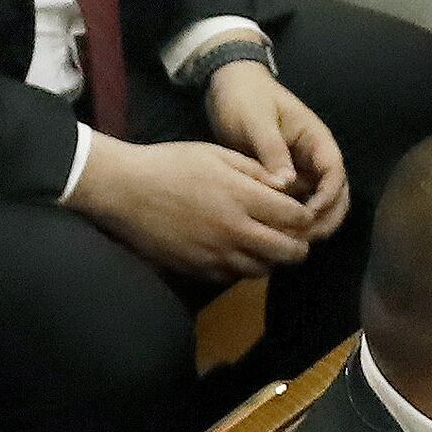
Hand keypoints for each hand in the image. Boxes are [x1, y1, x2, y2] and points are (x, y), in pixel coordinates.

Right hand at [68, 131, 310, 278]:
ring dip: (271, 260)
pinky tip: (236, 253)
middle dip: (299, 245)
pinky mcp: (197, 268)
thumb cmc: (171, 163)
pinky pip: (232, 277)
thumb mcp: (218, 154)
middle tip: (294, 236)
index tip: (301, 212)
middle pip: (288, 252)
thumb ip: (256, 171)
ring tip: (265, 245)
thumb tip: (287, 186)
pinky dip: (242, 268)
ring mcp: (216, 254)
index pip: (296, 218)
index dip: (306, 217)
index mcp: (243, 197)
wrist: (125, 190)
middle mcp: (235, 231)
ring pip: (263, 270)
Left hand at [202, 56, 351, 239]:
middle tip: (302, 239)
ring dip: (310, 223)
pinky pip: (296, 202)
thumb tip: (285, 184)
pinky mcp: (285, 177)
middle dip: (325, 218)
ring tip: (288, 240)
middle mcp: (313, 157)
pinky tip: (274, 233)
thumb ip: (272, 150)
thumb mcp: (257, 121)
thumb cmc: (245, 98)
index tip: (308, 215)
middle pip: (335, 194)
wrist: (229, 86)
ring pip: (318, 202)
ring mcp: (301, 168)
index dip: (328, 196)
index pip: (334, 172)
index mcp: (315, 138)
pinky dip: (292, 218)